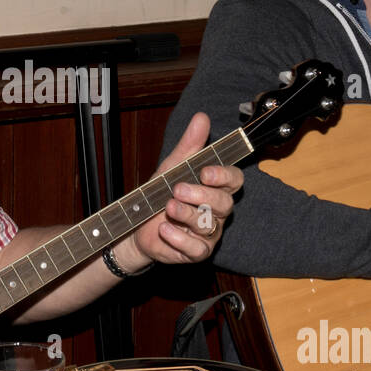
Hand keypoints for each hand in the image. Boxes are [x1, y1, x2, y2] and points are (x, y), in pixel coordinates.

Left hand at [117, 112, 242, 270]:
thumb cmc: (159, 195)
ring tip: (168, 207)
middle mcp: (217, 211)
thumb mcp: (171, 167)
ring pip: (209, 225)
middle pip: (224, 203)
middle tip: (178, 189)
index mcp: (215, 188)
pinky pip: (197, 248)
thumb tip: (201, 118)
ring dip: (187, 214)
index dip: (224, 176)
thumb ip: (189, 145)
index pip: (234, 180)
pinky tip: (165, 229)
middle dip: (201, 195)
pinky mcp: (197, 252)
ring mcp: (209, 233)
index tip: (205, 172)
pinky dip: (180, 239)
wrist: (136, 227)